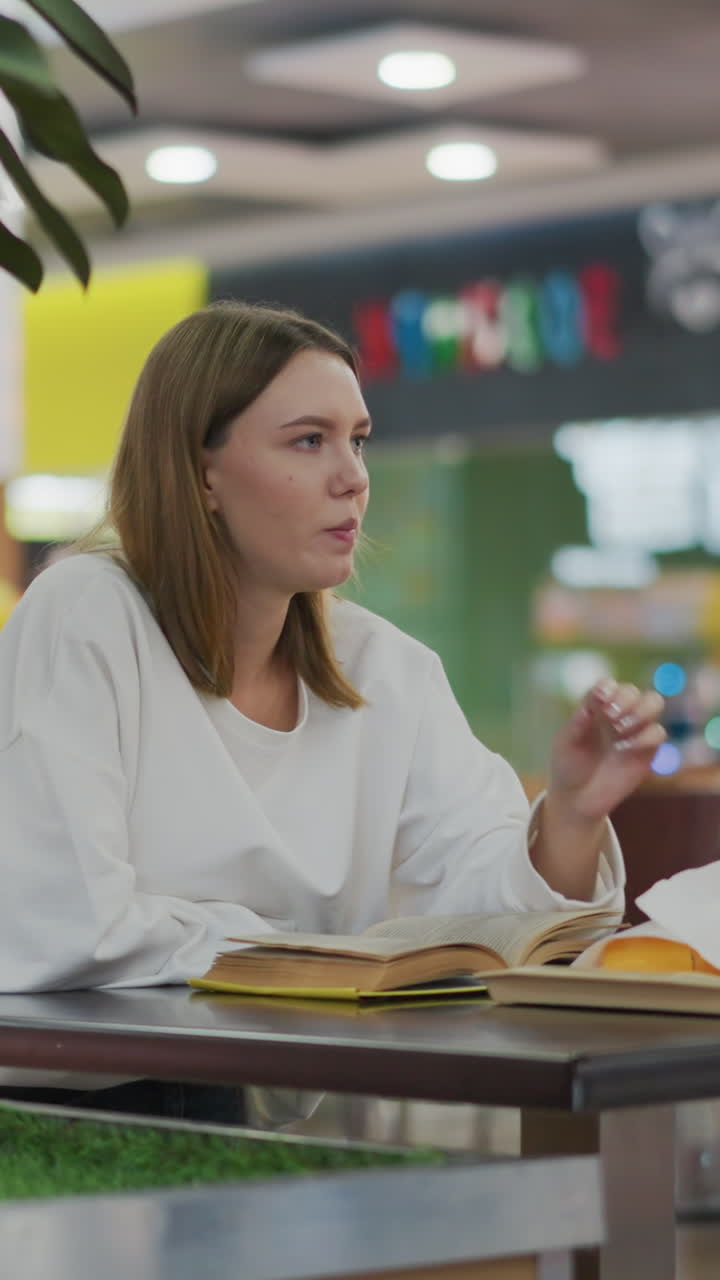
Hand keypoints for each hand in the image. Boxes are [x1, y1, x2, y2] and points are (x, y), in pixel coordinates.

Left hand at [548, 679, 665, 822]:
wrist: (578, 799)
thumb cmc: (568, 766)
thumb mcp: (566, 744)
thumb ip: (578, 723)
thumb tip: (590, 705)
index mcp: (595, 707)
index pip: (608, 685)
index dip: (608, 688)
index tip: (600, 700)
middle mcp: (618, 714)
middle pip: (633, 690)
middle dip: (625, 698)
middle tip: (610, 717)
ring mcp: (635, 730)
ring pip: (654, 702)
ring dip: (640, 711)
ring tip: (620, 730)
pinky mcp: (648, 750)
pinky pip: (658, 732)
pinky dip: (646, 736)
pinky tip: (626, 748)